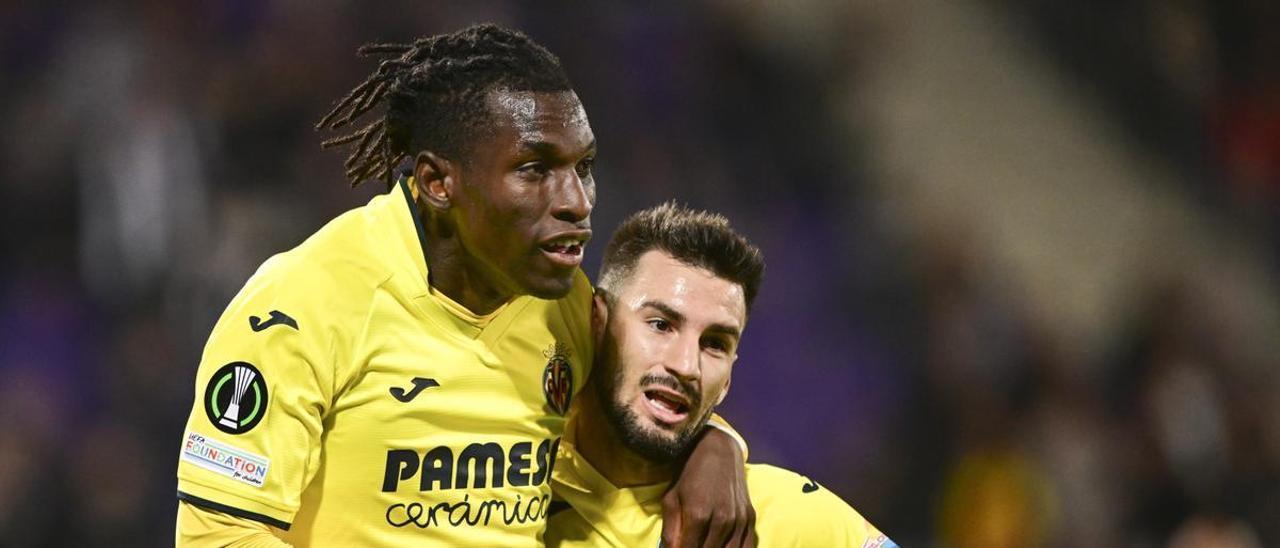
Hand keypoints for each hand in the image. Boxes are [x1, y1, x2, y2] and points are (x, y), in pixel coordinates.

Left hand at [661, 427, 756, 547]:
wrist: (717, 449)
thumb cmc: (689, 474)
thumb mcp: (671, 499)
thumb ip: (670, 530)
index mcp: (698, 515)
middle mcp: (721, 520)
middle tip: (690, 546)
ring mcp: (739, 519)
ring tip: (704, 545)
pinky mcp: (750, 517)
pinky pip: (747, 547)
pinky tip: (724, 547)